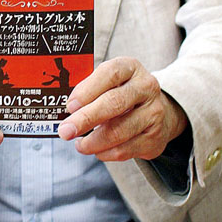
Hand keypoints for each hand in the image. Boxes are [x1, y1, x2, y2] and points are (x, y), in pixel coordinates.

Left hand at [57, 57, 186, 161]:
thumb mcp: (109, 83)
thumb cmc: (122, 94)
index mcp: (130, 68)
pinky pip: (125, 150)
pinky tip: (96, 150)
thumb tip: (63, 110)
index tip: (70, 105)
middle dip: (85, 119)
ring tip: (79, 145)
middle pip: (114, 103)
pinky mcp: (155, 137)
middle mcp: (146, 88)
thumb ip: (89, 90)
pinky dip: (105, 153)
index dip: (87, 90)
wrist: (158, 112)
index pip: (109, 74)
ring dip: (93, 142)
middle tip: (65, 131)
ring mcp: (153, 113)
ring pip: (119, 131)